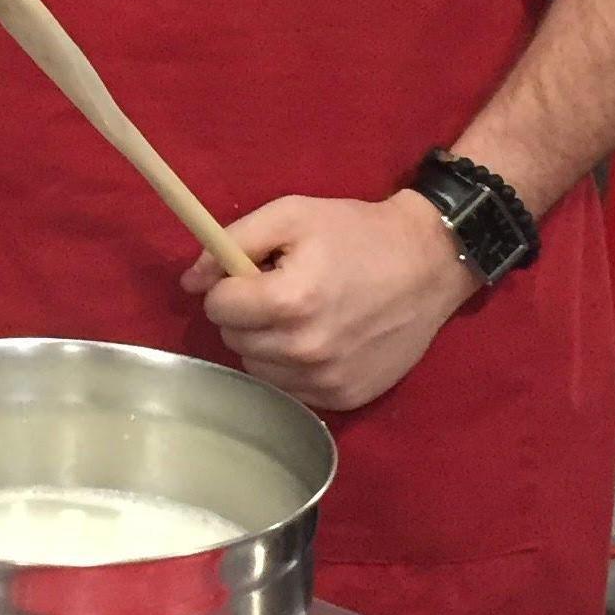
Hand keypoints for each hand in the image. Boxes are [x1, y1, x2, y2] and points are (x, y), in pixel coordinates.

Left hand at [180, 191, 479, 412]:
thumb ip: (233, 241)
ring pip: (257, 368)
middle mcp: (305, 349)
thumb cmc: (355, 232)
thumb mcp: (291, 215)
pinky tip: (319, 336)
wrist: (426, 265)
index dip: (228, 284)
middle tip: (279, 288)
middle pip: (234, 340)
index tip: (252, 272)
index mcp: (290, 300)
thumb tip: (189, 282)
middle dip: (245, 313)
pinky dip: (292, 365)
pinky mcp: (344, 399)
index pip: (218, 307)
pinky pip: (289, 389)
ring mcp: (326, 380)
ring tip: (301, 312)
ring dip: (265, 341)